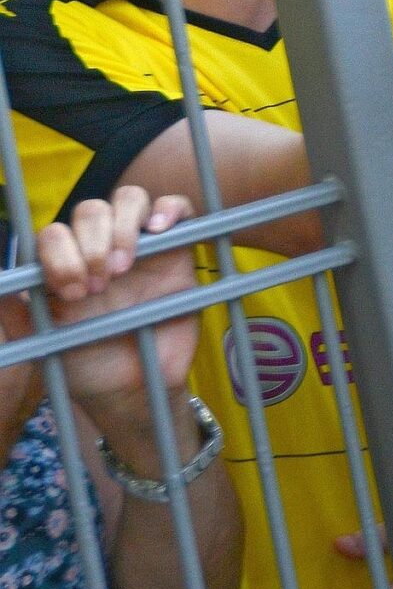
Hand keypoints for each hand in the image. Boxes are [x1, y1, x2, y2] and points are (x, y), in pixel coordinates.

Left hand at [38, 188, 199, 414]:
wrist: (134, 389)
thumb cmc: (85, 365)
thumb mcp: (40, 342)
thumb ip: (16, 313)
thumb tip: (1, 285)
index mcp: (65, 263)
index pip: (55, 233)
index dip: (61, 254)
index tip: (74, 293)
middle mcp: (100, 247)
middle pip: (91, 211)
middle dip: (92, 243)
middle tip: (101, 286)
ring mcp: (140, 245)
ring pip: (129, 199)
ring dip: (123, 226)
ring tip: (125, 265)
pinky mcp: (178, 249)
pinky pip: (178, 208)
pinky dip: (169, 208)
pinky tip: (160, 228)